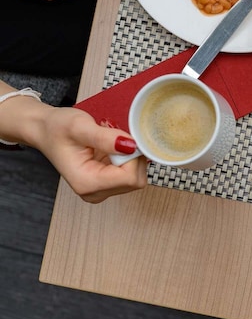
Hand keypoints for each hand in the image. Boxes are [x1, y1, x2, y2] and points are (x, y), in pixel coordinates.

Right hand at [27, 106, 146, 202]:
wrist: (46, 130)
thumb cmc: (57, 129)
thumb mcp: (79, 127)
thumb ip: (105, 138)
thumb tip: (130, 146)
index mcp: (86, 183)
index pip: (130, 178)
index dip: (133, 156)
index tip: (122, 138)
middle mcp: (94, 191)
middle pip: (135, 179)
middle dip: (132, 155)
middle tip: (114, 138)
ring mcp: (101, 189)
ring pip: (136, 175)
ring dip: (130, 155)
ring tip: (109, 142)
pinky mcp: (107, 182)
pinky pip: (131, 171)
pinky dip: (127, 157)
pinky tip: (111, 147)